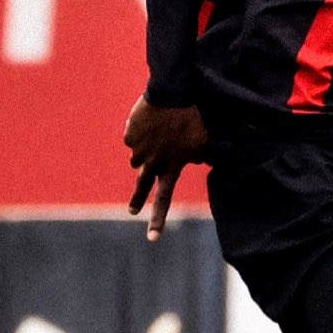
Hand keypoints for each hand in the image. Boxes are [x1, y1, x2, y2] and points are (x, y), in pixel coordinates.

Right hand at [124, 97, 209, 241]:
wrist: (173, 95)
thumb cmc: (193, 118)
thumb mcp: (203, 140)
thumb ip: (200, 154)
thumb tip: (201, 161)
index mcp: (170, 167)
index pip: (163, 199)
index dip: (157, 219)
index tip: (152, 238)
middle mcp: (152, 163)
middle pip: (142, 185)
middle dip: (137, 200)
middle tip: (132, 211)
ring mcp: (138, 150)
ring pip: (138, 158)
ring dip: (146, 152)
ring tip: (158, 136)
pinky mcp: (130, 135)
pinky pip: (133, 138)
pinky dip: (141, 133)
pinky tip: (152, 121)